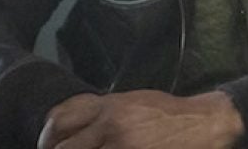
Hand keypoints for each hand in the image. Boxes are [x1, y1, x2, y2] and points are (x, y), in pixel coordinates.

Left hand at [37, 89, 243, 148]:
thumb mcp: (132, 102)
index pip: (59, 121)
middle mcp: (110, 125)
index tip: (48, 147)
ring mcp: (120, 147)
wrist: (201, 125)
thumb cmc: (167, 114)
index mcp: (109, 106)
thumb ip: (103, 113)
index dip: (46, 139)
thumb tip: (77, 129)